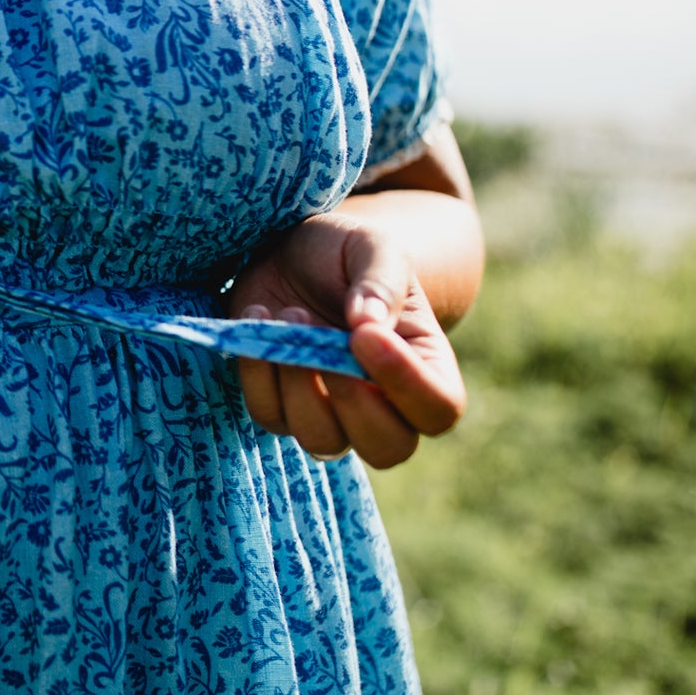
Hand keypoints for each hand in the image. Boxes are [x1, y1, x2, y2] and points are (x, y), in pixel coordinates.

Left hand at [227, 213, 464, 467]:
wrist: (292, 253)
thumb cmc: (344, 252)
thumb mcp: (372, 246)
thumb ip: (381, 281)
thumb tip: (367, 323)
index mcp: (425, 364)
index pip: (438, 407)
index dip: (406, 384)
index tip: (363, 335)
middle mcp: (385, 403)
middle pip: (387, 448)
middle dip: (350, 401)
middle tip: (321, 338)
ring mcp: (331, 413)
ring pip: (322, 440)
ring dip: (298, 385)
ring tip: (287, 314)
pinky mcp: (282, 406)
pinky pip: (270, 415)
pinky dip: (257, 373)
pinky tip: (258, 316)